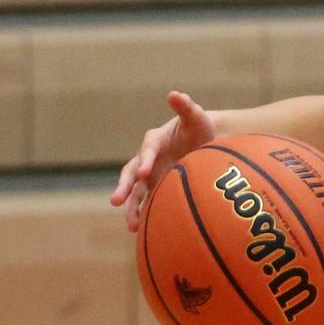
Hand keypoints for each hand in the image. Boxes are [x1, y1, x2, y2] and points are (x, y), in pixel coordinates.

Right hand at [110, 91, 218, 232]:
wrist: (205, 141)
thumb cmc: (199, 127)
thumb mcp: (195, 116)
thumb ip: (185, 107)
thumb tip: (174, 94)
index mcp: (154, 141)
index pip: (147, 150)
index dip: (145, 161)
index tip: (144, 173)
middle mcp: (147, 159)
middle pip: (130, 174)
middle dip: (124, 188)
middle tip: (116, 201)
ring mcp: (150, 176)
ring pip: (136, 193)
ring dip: (131, 208)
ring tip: (131, 226)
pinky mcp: (157, 188)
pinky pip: (147, 202)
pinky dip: (143, 214)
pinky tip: (141, 231)